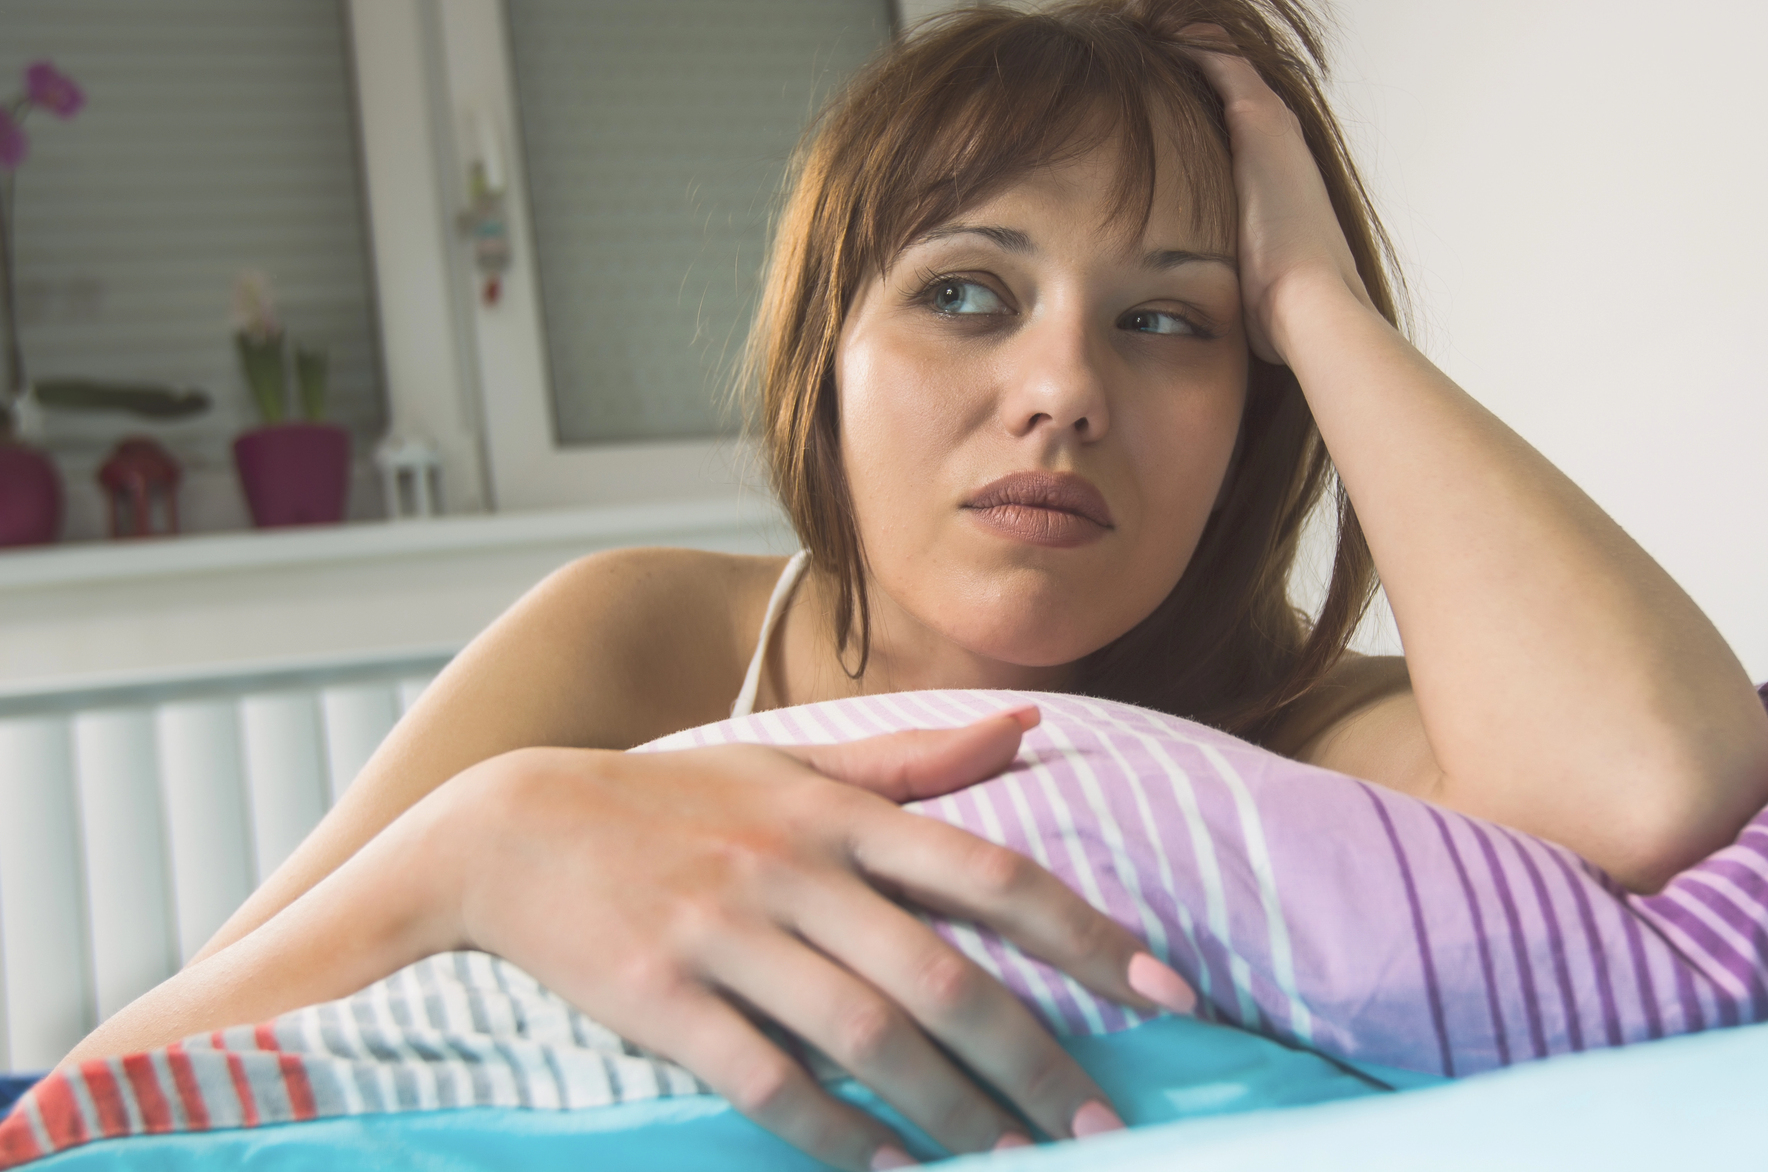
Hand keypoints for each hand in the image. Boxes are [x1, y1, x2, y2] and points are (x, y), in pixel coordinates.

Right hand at [443, 708, 1189, 1168]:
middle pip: (944, 975)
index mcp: (839, 814)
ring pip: (868, 1035)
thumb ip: (916, 758)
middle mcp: (796, 870)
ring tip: (1016, 1162)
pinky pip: (767, 1081)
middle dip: (1037, 1058)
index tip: (1169, 991)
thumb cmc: (670, 799)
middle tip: (1106, 1125)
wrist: (508, 829)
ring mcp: (726, 935)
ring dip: (953, 1110)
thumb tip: (1032, 729)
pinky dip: (837, 1134)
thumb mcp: (792, 762)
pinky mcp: (661, 1000)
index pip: (990, 872)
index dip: (1087, 934)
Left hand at [1178, 26, 1373, 363]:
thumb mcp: (1255, 292)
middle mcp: (1285, 146)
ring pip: (1229, 64)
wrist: (1310, 308)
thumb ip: (1239, 287)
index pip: (1241, 131)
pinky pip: (1219, 57)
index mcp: (1284, 183)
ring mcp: (1275, 127)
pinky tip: (1156, 27)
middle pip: (1238, 87)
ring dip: (1192, 48)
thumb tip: (1226, 323)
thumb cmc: (1282, 317)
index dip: (1204, 113)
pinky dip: (1190, 41)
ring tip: (1150, 30)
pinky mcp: (1258, 118)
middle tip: (1154, 50)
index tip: (1165, 106)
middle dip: (1198, 70)